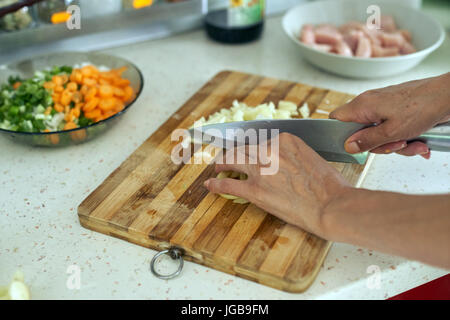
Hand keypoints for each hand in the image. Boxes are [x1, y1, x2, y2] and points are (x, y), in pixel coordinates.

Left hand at [204, 133, 351, 237]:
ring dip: (223, 163)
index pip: (263, 142)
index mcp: (285, 140)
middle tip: (227, 157)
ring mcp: (260, 170)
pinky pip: (230, 185)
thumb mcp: (312, 158)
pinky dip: (217, 185)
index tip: (252, 153)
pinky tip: (210, 185)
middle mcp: (269, 150)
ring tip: (218, 167)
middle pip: (245, 149)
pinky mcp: (254, 190)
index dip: (255, 150)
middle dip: (235, 153)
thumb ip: (292, 156)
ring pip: (233, 161)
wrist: (330, 205)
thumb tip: (283, 164)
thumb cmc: (329, 185)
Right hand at [329, 73, 449, 158]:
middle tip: (396, 146)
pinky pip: (391, 128)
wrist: (448, 95)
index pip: (335, 120)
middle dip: (379, 145)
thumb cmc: (423, 107)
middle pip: (360, 132)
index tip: (355, 147)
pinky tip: (419, 141)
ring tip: (414, 144)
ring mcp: (383, 105)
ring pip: (379, 133)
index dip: (340, 136)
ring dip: (396, 144)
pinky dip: (404, 137)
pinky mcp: (395, 108)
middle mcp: (369, 103)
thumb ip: (367, 141)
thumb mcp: (392, 132)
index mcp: (362, 106)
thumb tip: (348, 146)